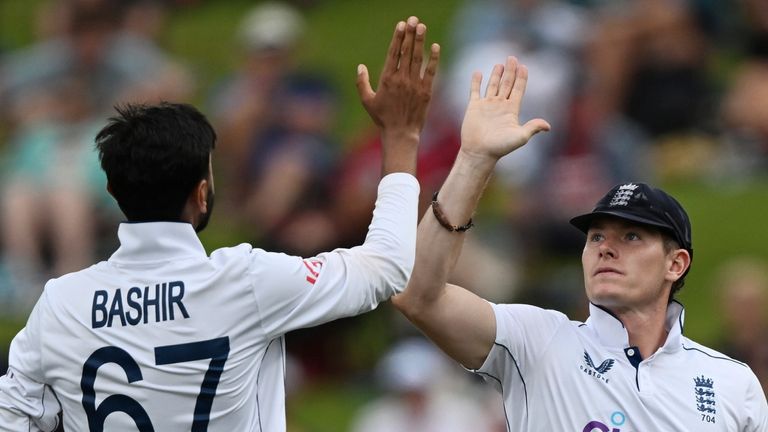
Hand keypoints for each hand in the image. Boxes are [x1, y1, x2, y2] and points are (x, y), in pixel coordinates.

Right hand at [356, 16, 439, 136]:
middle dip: (410, 34)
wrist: (401, 133)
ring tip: (422, 26)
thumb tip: (360, 66)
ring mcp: (415, 85)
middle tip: (413, 20)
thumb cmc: (382, 118)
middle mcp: (402, 79)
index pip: (394, 53)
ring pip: (418, 58)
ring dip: (420, 41)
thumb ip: (362, 83)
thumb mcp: (367, 101)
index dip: (398, 38)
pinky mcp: (426, 91)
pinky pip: (431, 72)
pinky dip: (433, 59)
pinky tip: (435, 46)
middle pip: (407, 52)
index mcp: (387, 79)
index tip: (401, 25)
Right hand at [459, 56, 549, 161]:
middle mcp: (500, 105)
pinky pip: (475, 91)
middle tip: (512, 57)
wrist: (480, 152)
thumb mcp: (520, 137)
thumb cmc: (500, 147)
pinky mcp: (474, 107)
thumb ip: (532, 128)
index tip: (524, 66)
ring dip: (496, 75)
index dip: (522, 78)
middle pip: (507, 84)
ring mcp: (487, 105)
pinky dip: (476, 82)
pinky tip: (477, 72)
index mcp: (512, 110)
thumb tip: (548, 126)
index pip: (518, 89)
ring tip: (500, 64)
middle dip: (510, 71)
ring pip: (493, 86)